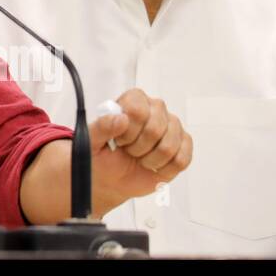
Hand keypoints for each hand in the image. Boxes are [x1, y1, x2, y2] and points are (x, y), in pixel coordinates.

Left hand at [90, 88, 191, 213]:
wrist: (112, 176)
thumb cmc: (102, 154)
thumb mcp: (91, 140)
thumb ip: (101, 127)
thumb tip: (121, 119)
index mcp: (134, 100)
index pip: (138, 111)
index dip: (128, 131)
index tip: (119, 140)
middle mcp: (156, 108)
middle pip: (155, 129)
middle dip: (137, 148)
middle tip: (128, 150)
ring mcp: (172, 127)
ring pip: (169, 147)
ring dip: (149, 160)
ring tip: (139, 158)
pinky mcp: (183, 146)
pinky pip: (181, 160)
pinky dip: (163, 169)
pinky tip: (153, 166)